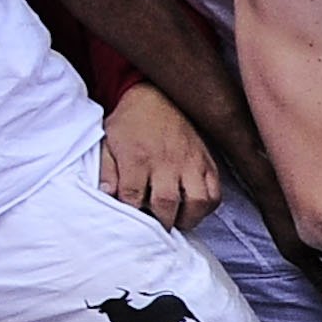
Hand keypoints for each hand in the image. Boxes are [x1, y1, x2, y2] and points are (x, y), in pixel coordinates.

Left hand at [95, 82, 221, 227]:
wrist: (154, 97)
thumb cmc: (129, 123)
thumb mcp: (107, 142)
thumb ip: (106, 171)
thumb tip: (108, 195)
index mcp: (137, 158)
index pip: (133, 198)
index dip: (130, 212)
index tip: (130, 216)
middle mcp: (166, 162)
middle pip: (166, 205)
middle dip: (159, 221)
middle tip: (154, 224)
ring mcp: (190, 162)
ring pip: (197, 202)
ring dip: (188, 218)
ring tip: (178, 219)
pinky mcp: (207, 162)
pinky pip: (215, 192)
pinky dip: (207, 206)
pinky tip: (194, 207)